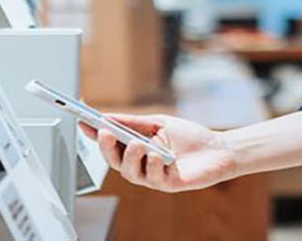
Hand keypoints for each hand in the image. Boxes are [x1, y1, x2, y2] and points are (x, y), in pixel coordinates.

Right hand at [84, 113, 238, 192]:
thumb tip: (109, 116)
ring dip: (131, 157)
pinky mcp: (168, 184)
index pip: (112, 143)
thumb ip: (135, 122)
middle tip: (105, 133)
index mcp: (137, 148)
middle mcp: (142, 164)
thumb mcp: (159, 123)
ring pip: (131, 173)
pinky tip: (157, 155)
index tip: (83, 121)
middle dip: (107, 148)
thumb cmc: (189, 137)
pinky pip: (154, 178)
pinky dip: (153, 165)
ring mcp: (154, 176)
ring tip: (137, 144)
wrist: (218, 149)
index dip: (96, 135)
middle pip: (116, 161)